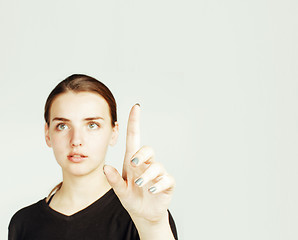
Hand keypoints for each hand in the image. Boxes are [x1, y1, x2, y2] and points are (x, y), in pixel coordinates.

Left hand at [103, 104, 174, 222]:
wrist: (144, 214)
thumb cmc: (132, 198)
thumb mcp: (120, 191)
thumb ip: (114, 180)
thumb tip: (106, 168)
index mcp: (133, 162)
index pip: (134, 138)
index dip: (134, 123)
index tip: (135, 108)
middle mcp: (146, 165)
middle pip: (147, 149)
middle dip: (142, 153)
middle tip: (133, 163)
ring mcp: (158, 174)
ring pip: (157, 165)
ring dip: (148, 173)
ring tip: (140, 184)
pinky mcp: (167, 184)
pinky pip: (167, 179)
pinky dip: (160, 184)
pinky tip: (152, 190)